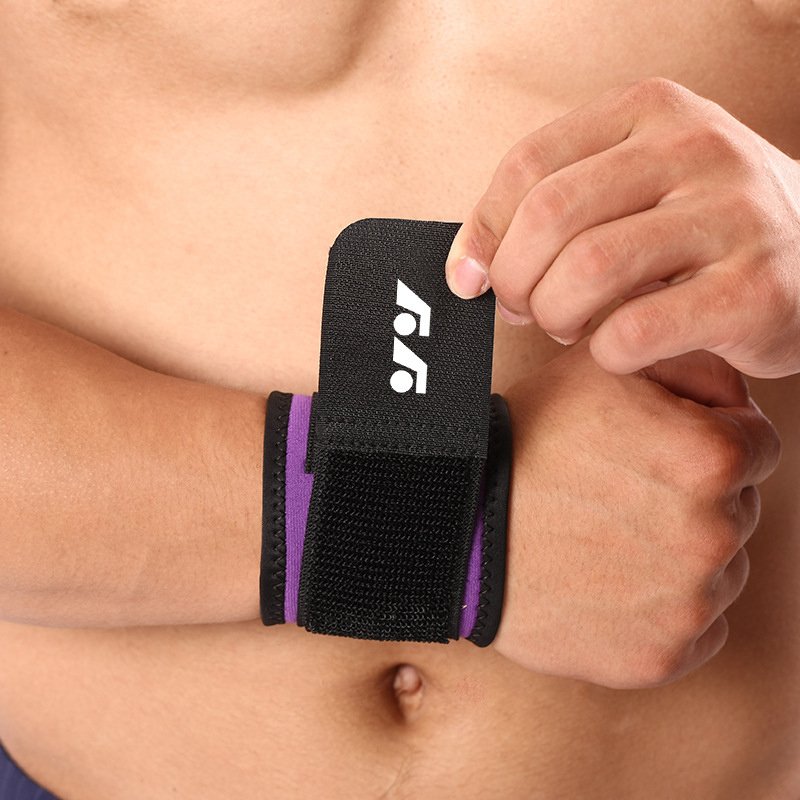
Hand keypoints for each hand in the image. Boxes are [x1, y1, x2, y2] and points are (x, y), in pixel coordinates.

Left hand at [445, 78, 799, 378]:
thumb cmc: (699, 228)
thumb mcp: (631, 187)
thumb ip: (550, 207)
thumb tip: (467, 270)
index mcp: (650, 111)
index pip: (528, 164)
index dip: (484, 232)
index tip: (473, 278)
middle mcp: (695, 147)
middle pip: (550, 215)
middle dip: (515, 280)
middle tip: (524, 309)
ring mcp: (733, 214)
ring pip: (588, 269)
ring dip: (556, 316)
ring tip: (570, 326)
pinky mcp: (755, 289)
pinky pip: (636, 330)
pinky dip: (605, 352)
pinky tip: (617, 348)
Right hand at [492, 341, 779, 687]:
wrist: (459, 526)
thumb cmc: (524, 443)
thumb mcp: (600, 370)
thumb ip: (690, 366)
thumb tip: (736, 398)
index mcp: (711, 458)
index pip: (758, 446)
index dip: (709, 437)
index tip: (660, 448)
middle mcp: (714, 535)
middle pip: (738, 509)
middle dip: (694, 496)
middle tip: (621, 491)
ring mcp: (687, 603)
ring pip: (718, 570)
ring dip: (681, 554)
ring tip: (610, 536)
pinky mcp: (659, 655)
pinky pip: (695, 629)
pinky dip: (664, 608)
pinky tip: (613, 581)